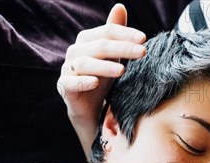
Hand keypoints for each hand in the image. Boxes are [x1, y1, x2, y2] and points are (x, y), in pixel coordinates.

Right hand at [56, 4, 145, 155]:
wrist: (89, 106)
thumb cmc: (103, 77)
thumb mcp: (113, 56)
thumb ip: (116, 33)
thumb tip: (120, 6)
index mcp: (88, 41)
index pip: (107, 32)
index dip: (125, 34)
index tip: (144, 39)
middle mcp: (76, 51)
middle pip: (99, 46)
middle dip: (122, 48)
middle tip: (142, 52)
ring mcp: (68, 69)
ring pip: (84, 63)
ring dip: (104, 66)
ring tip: (122, 71)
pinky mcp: (64, 86)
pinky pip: (70, 82)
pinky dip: (82, 81)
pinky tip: (95, 83)